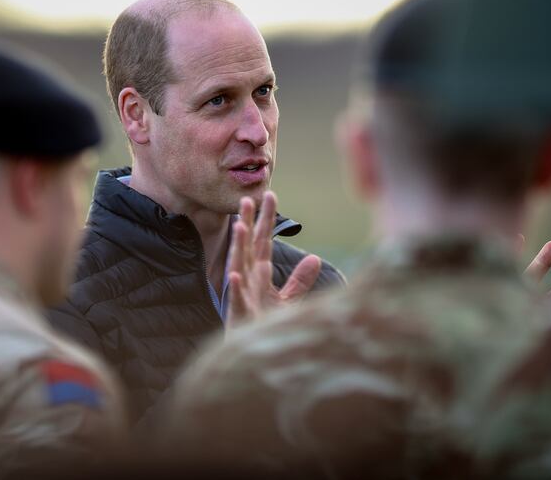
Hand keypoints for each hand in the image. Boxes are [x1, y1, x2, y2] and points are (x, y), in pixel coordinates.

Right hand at [226, 191, 321, 327]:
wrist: (253, 355)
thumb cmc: (264, 326)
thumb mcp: (286, 301)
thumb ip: (298, 280)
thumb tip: (315, 258)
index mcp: (259, 274)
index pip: (262, 241)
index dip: (266, 219)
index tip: (270, 195)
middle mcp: (248, 280)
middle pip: (248, 246)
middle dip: (248, 223)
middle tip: (248, 199)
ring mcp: (242, 296)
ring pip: (238, 266)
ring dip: (238, 247)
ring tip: (239, 227)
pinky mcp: (239, 315)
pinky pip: (236, 300)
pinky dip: (236, 288)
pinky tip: (235, 276)